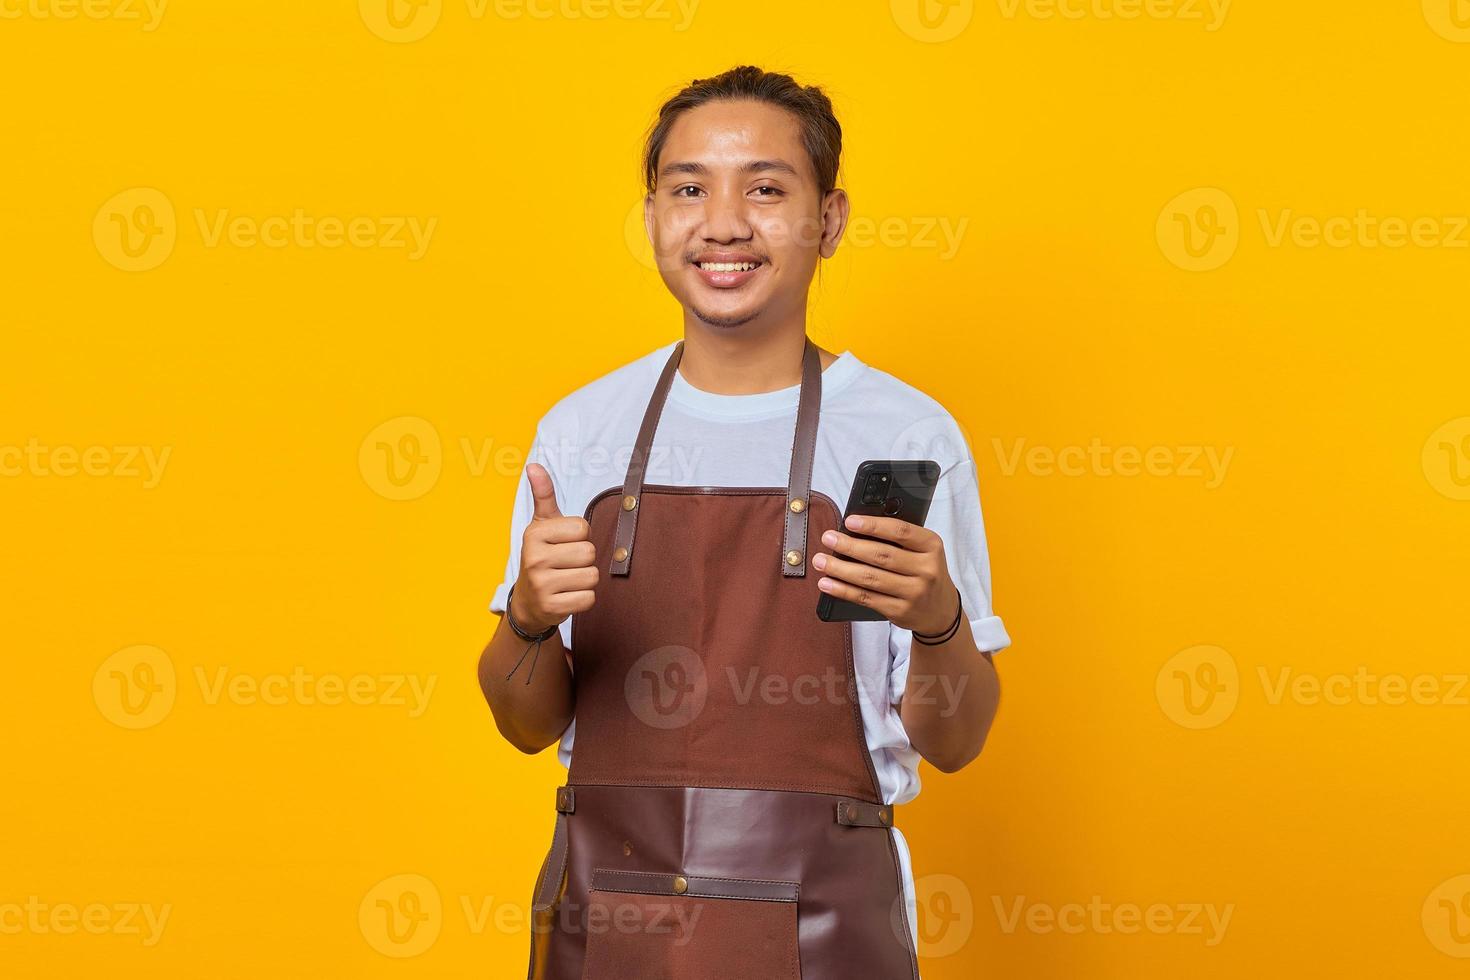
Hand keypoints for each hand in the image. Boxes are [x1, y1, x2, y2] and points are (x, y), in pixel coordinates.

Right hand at [510, 463, 597, 632]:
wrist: (528, 602)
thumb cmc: (541, 557)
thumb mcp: (541, 525)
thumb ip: (543, 495)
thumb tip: (534, 465)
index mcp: (535, 534)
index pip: (583, 528)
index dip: (580, 536)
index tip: (564, 543)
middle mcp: (534, 558)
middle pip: (589, 552)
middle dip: (584, 559)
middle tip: (566, 564)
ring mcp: (541, 585)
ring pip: (591, 576)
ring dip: (585, 580)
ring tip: (567, 580)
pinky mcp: (552, 608)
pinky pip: (588, 598)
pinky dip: (583, 599)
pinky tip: (567, 595)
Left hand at [812, 515, 959, 634]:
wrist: (941, 610)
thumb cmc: (924, 572)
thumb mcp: (923, 551)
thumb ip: (898, 539)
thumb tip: (855, 529)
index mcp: (931, 546)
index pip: (901, 531)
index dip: (873, 526)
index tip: (849, 521)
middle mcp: (926, 569)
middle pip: (881, 555)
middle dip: (850, 546)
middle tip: (828, 538)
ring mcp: (914, 593)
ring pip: (870, 578)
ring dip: (840, 569)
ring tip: (821, 561)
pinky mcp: (900, 611)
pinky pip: (866, 598)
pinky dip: (843, 590)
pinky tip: (828, 583)